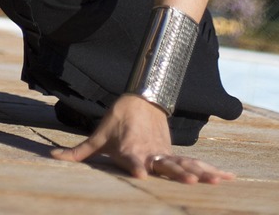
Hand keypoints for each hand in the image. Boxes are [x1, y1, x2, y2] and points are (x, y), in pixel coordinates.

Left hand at [50, 94, 234, 183]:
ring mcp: (166, 152)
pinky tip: (228, 177)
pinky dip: (212, 170)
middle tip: (195, 181)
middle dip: (180, 173)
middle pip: (168, 164)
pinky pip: (196, 163)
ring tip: (219, 181)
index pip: (134, 160)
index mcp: (132, 150)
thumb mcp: (97, 135)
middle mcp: (152, 153)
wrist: (141, 98)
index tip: (141, 174)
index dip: (136, 167)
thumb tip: (50, 157)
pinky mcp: (175, 152)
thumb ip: (77, 152)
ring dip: (203, 173)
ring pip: (186, 164)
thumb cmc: (117, 120)